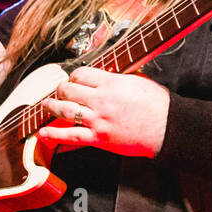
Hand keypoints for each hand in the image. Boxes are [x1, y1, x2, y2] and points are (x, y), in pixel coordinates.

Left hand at [36, 66, 169, 157]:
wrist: (168, 128)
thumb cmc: (159, 105)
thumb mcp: (139, 81)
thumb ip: (119, 78)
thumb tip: (107, 74)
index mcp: (111, 83)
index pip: (81, 73)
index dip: (74, 75)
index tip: (74, 79)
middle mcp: (101, 100)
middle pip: (69, 90)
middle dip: (61, 89)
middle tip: (60, 91)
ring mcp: (98, 120)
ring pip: (65, 110)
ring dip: (52, 106)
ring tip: (47, 105)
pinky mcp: (99, 138)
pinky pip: (71, 136)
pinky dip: (54, 134)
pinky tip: (43, 132)